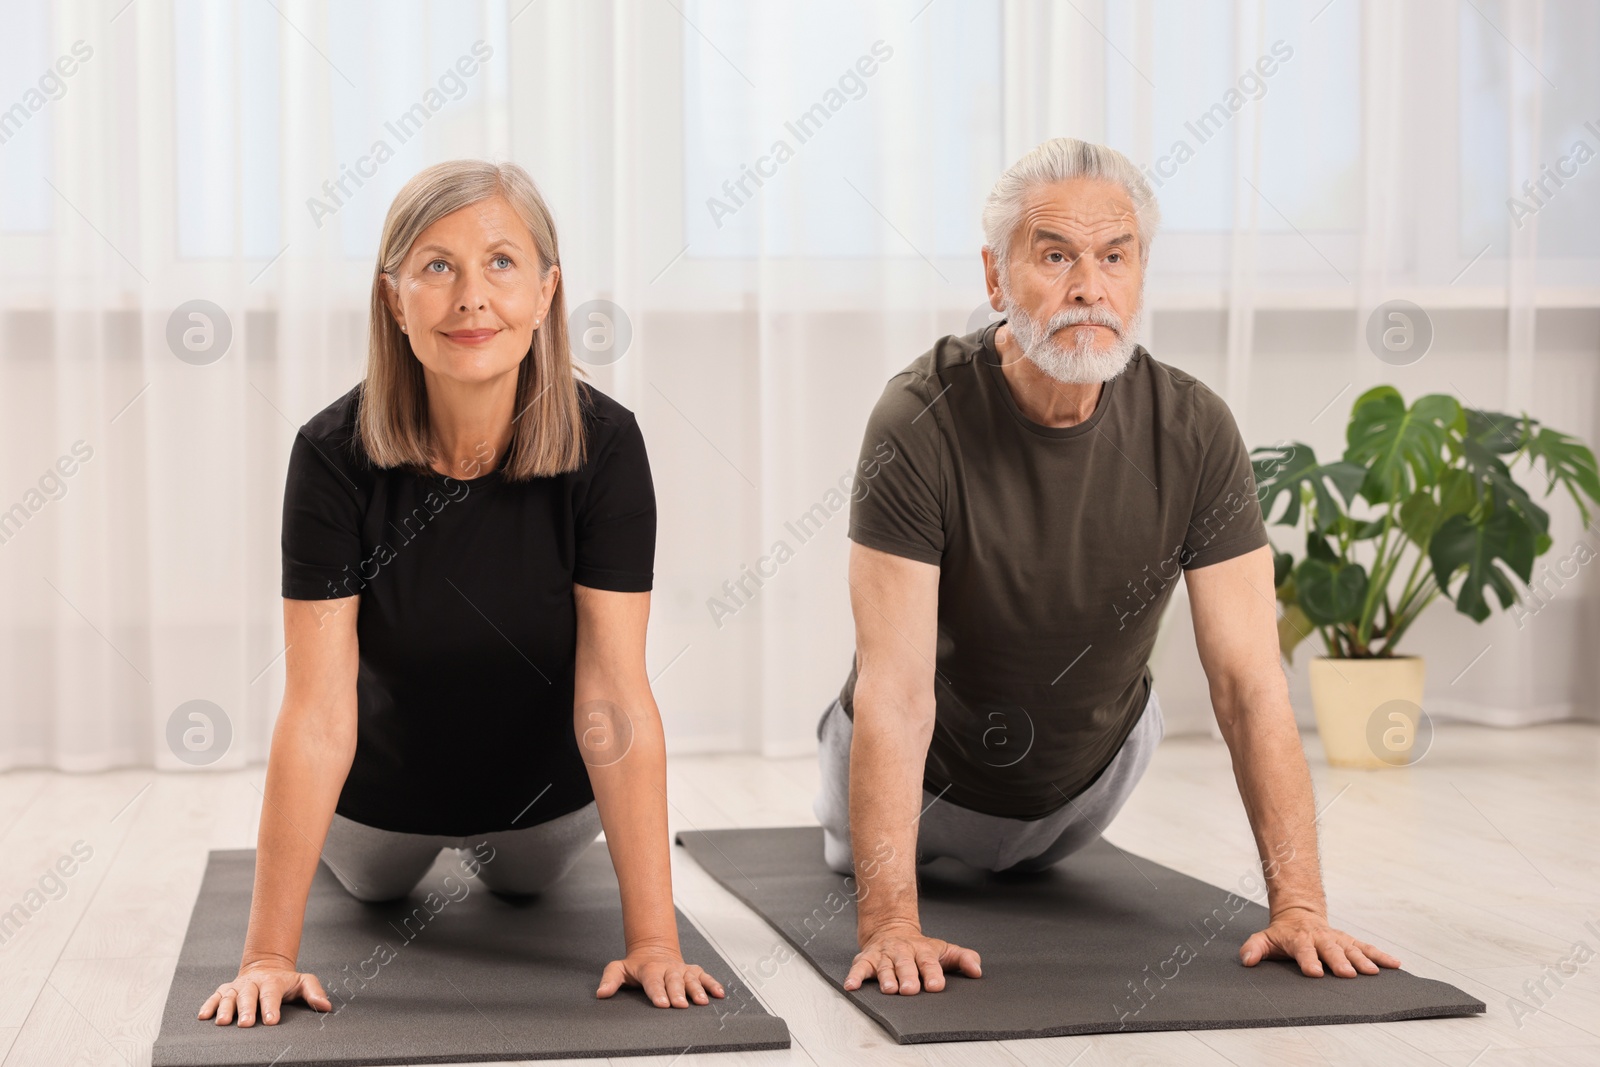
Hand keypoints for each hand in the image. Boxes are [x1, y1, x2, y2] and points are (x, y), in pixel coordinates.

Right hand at [198, 957, 331, 1025]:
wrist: (267, 966)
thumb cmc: (285, 980)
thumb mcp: (303, 981)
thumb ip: (314, 992)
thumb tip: (326, 1006)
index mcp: (272, 981)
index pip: (272, 994)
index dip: (271, 1007)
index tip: (272, 1020)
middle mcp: (253, 983)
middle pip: (249, 996)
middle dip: (247, 1009)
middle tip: (247, 1023)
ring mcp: (238, 987)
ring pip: (229, 997)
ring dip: (225, 1009)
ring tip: (224, 1022)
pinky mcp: (225, 990)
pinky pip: (215, 997)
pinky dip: (209, 1005)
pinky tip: (204, 1016)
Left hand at [596, 946, 726, 1007]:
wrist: (653, 949)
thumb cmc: (636, 965)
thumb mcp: (619, 968)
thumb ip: (610, 979)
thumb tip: (601, 993)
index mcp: (650, 969)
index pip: (653, 982)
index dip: (657, 992)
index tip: (662, 1003)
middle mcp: (668, 969)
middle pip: (674, 981)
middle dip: (677, 992)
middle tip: (680, 1005)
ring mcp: (681, 969)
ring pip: (691, 978)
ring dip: (697, 989)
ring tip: (702, 1001)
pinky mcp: (693, 971)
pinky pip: (704, 976)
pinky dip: (713, 984)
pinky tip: (719, 993)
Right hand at [844, 920, 981, 994]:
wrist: (891, 929)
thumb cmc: (920, 948)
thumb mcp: (943, 950)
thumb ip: (963, 959)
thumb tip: (977, 970)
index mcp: (923, 951)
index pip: (929, 963)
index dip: (932, 974)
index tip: (936, 985)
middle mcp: (903, 952)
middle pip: (906, 965)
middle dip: (908, 977)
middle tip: (911, 989)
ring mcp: (884, 956)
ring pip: (885, 968)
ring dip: (886, 978)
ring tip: (889, 989)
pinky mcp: (867, 959)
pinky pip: (860, 968)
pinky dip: (855, 976)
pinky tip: (852, 985)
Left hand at [1240, 906, 1401, 977]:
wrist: (1299, 914)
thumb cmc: (1282, 933)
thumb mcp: (1264, 938)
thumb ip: (1254, 948)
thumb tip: (1246, 960)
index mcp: (1299, 939)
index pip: (1303, 950)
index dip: (1308, 961)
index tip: (1314, 972)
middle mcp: (1320, 938)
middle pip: (1331, 950)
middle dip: (1339, 962)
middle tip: (1347, 974)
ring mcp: (1337, 939)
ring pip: (1351, 949)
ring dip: (1363, 960)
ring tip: (1373, 971)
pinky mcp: (1349, 941)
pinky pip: (1366, 947)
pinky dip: (1380, 955)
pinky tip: (1394, 964)